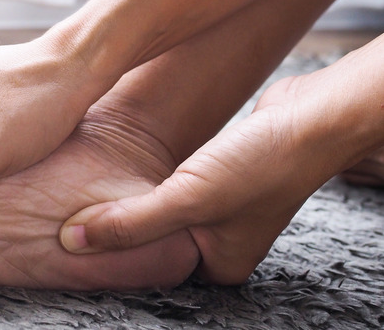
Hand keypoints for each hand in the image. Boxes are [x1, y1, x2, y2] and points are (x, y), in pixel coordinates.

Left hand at [60, 67, 383, 283]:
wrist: (312, 117)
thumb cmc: (262, 164)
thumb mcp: (188, 199)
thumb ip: (129, 223)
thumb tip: (72, 240)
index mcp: (217, 264)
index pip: (148, 265)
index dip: (111, 247)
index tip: (70, 229)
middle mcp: (219, 241)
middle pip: (151, 236)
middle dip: (119, 219)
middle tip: (74, 204)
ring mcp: (220, 209)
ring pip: (159, 207)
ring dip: (133, 193)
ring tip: (92, 182)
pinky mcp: (217, 177)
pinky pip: (172, 183)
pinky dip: (152, 175)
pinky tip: (126, 162)